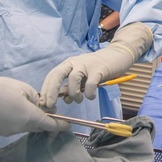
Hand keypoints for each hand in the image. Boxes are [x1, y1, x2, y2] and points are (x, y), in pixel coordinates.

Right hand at [0, 60, 69, 135]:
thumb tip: (46, 108)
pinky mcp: (1, 132)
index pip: (50, 124)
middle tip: (53, 112)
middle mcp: (20, 128)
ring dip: (34, 120)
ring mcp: (10, 132)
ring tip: (34, 108)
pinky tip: (19, 111)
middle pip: (39, 127)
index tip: (69, 125)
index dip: (60, 125)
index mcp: (29, 117)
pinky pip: (17, 127)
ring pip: (28, 127)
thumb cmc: (0, 88)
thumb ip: (38, 100)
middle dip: (47, 121)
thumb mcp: (24, 89)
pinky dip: (23, 121)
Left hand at [38, 22, 152, 109]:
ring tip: (79, 100)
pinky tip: (91, 96)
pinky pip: (90, 84)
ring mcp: (87, 65)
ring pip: (73, 79)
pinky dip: (89, 94)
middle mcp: (75, 62)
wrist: (117, 55)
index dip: (46, 89)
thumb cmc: (98, 68)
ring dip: (73, 94)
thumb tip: (64, 99)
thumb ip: (72, 86)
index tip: (44, 104)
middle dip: (51, 91)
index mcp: (68, 64)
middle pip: (57, 74)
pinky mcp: (99, 69)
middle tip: (50, 105)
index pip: (52, 75)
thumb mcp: (82, 77)